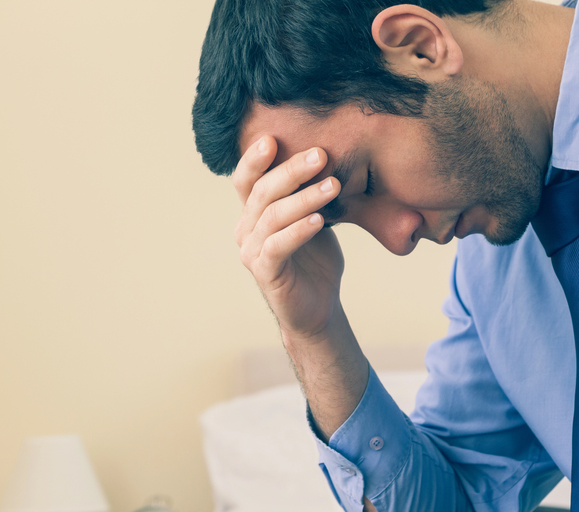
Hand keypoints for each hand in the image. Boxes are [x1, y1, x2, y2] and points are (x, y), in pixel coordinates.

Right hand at [233, 136, 343, 341]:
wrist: (317, 307)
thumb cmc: (315, 260)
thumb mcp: (313, 217)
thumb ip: (309, 193)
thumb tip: (327, 153)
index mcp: (252, 213)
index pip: (246, 180)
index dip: (254, 158)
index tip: (273, 137)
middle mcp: (245, 230)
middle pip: (261, 192)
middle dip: (291, 171)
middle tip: (320, 155)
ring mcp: (251, 252)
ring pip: (272, 216)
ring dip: (304, 198)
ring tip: (333, 186)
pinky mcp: (265, 273)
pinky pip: (277, 246)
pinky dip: (298, 230)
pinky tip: (319, 220)